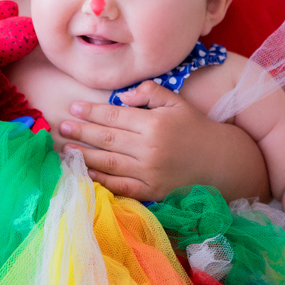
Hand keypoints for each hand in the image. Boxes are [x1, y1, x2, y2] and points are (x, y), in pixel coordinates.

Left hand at [58, 81, 261, 201]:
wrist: (222, 163)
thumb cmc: (197, 129)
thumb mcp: (177, 103)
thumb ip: (150, 93)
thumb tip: (124, 97)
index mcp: (155, 124)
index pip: (115, 116)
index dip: (92, 112)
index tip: (74, 108)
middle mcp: (150, 148)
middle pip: (107, 139)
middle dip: (82, 132)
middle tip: (61, 127)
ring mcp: (150, 172)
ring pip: (110, 163)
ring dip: (85, 155)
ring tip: (66, 149)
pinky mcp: (153, 191)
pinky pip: (122, 186)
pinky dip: (103, 180)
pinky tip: (87, 173)